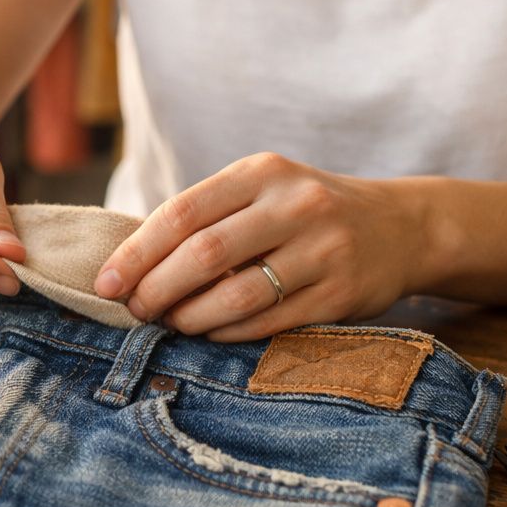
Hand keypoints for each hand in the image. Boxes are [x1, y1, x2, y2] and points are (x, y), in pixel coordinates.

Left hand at [93, 153, 428, 340]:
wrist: (401, 228)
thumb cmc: (305, 212)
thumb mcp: (262, 191)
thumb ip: (207, 216)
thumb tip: (129, 264)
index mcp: (263, 172)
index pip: (183, 212)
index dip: (137, 252)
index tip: (106, 283)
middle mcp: (295, 205)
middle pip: (205, 254)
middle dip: (156, 288)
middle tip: (134, 311)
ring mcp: (324, 250)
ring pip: (237, 295)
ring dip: (190, 318)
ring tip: (168, 324)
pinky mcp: (342, 294)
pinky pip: (270, 323)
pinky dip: (228, 333)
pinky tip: (209, 334)